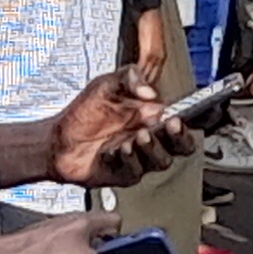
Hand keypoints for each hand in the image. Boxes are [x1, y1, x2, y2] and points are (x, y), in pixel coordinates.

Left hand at [43, 67, 189, 184]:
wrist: (58, 139)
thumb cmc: (84, 112)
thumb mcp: (107, 84)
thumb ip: (130, 79)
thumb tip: (150, 92)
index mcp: (152, 117)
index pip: (183, 121)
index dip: (194, 120)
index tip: (186, 114)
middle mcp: (151, 139)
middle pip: (182, 146)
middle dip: (179, 136)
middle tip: (170, 124)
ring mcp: (139, 158)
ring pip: (161, 160)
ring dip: (152, 148)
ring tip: (137, 136)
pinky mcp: (125, 174)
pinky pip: (135, 171)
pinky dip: (127, 160)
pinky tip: (114, 150)